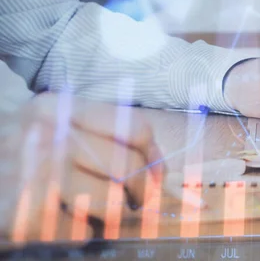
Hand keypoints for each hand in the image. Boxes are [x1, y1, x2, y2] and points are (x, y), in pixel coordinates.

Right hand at [0, 93, 164, 246]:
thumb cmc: (19, 151)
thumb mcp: (52, 125)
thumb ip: (100, 134)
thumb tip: (157, 165)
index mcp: (62, 108)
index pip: (134, 127)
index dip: (154, 155)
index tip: (156, 174)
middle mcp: (51, 136)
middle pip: (128, 166)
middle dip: (144, 191)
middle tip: (138, 202)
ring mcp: (37, 175)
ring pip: (110, 201)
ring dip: (115, 213)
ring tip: (104, 213)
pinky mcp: (25, 213)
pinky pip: (79, 230)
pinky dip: (82, 232)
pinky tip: (68, 223)